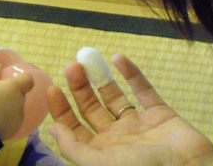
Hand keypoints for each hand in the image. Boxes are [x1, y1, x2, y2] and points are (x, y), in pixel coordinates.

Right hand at [0, 63, 33, 139]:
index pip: (29, 80)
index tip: (11, 81)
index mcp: (15, 88)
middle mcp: (21, 102)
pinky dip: (6, 120)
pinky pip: (13, 122)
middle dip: (11, 95)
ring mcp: (19, 118)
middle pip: (21, 95)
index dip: (22, 79)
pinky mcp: (14, 131)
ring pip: (17, 109)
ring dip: (9, 108)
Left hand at [47, 55, 212, 165]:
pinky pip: (143, 90)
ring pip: (114, 96)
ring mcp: (139, 126)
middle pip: (91, 109)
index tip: (53, 87)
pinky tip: (118, 58)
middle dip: (79, 88)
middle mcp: (117, 139)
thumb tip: (52, 129)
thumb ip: (75, 148)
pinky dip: (132, 73)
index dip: (61, 109)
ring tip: (87, 59)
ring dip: (100, 78)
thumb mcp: (101, 165)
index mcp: (100, 153)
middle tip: (71, 66)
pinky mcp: (160, 114)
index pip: (74, 129)